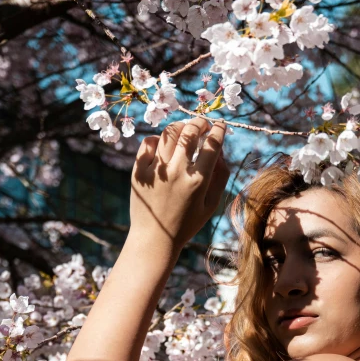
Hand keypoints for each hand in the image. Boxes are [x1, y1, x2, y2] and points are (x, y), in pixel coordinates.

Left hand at [129, 116, 229, 249]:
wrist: (155, 238)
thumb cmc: (187, 222)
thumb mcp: (211, 205)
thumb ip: (221, 177)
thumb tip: (221, 150)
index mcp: (198, 182)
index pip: (212, 144)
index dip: (219, 130)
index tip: (220, 125)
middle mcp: (177, 172)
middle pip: (190, 132)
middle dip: (200, 122)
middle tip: (203, 123)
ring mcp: (156, 171)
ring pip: (169, 133)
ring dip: (181, 126)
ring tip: (185, 130)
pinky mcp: (138, 171)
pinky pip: (149, 142)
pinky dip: (159, 139)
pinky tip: (164, 145)